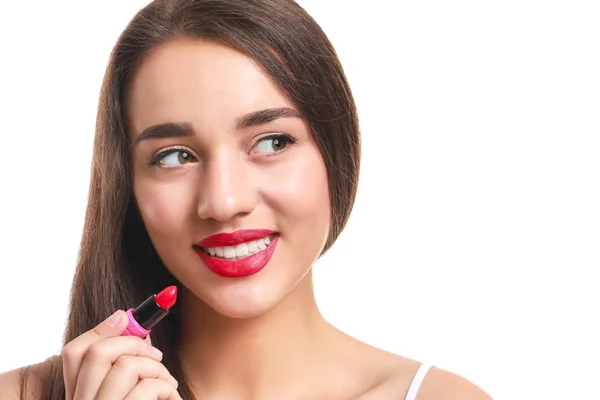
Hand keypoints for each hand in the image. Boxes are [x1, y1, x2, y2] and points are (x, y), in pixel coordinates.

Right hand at [61, 310, 180, 399]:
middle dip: (135, 342)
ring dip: (156, 368)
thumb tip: (133, 325)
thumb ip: (125, 363)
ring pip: (126, 366)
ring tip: (168, 383)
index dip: (100, 328)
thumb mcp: (127, 390)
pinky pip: (147, 388)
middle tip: (157, 355)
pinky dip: (166, 387)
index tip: (125, 316)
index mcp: (78, 397)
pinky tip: (171, 397)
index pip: (73, 353)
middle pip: (98, 352)